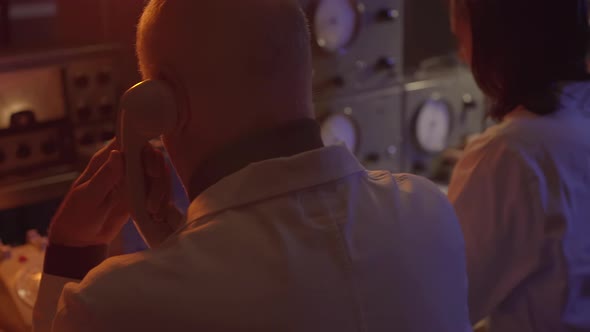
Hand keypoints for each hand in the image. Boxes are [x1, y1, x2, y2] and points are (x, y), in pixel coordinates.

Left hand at [49, 140, 178, 247]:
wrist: (82, 239)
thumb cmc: (77, 216)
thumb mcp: (88, 197)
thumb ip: (105, 176)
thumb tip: (118, 153)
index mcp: (106, 160)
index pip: (131, 142)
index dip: (145, 150)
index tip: (151, 170)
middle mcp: (123, 166)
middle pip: (152, 157)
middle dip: (158, 175)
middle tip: (154, 197)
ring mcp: (134, 180)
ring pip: (159, 174)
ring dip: (161, 191)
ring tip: (154, 211)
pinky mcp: (141, 194)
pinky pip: (159, 190)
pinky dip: (163, 201)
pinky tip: (157, 215)